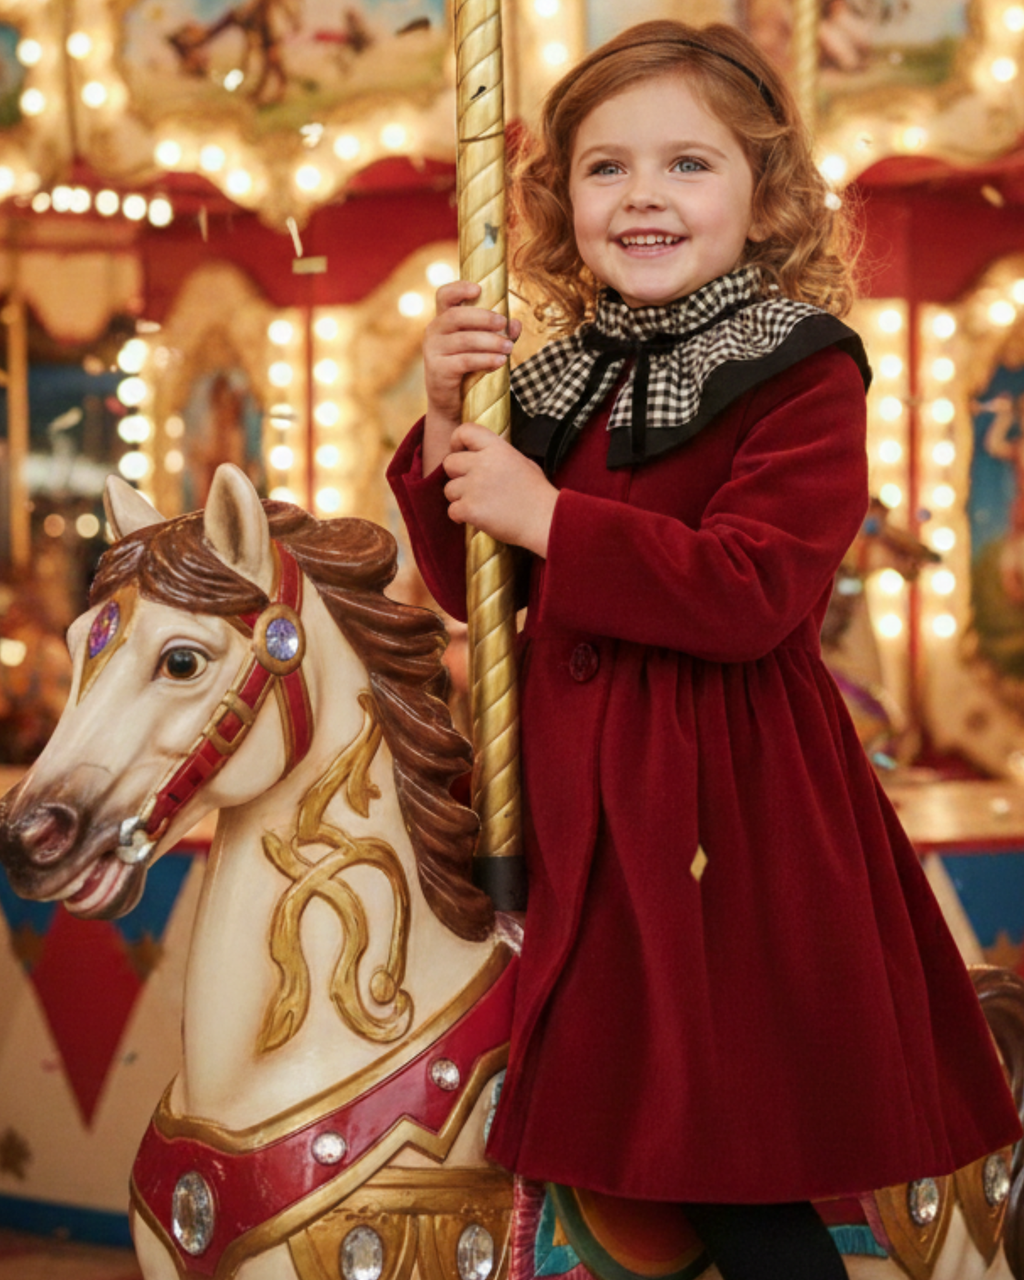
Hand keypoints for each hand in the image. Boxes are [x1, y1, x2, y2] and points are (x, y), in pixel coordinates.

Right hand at [422, 281, 521, 474]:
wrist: (453, 403)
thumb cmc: (469, 369)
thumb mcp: (485, 348)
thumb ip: (500, 334)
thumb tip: (516, 324)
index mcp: (444, 320)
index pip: (444, 295)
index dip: (459, 288)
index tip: (478, 289)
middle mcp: (434, 331)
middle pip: (456, 316)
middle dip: (483, 318)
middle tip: (504, 323)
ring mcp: (433, 351)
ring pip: (464, 340)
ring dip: (490, 342)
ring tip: (509, 348)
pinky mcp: (437, 370)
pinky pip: (464, 361)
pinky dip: (485, 360)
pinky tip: (500, 361)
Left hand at [443, 425, 557, 557]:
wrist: (545, 521)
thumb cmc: (537, 494)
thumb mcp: (522, 462)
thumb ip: (498, 455)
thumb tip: (480, 455)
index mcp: (497, 448)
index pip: (465, 431)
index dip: (457, 441)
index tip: (460, 452)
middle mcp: (483, 463)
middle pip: (449, 462)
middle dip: (457, 475)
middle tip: (472, 487)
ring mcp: (475, 486)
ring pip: (449, 489)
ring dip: (460, 498)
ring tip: (480, 505)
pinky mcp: (470, 508)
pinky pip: (452, 510)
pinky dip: (461, 517)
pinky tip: (477, 518)